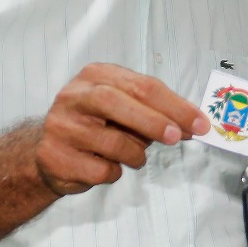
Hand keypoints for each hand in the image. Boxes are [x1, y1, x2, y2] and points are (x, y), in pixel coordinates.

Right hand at [35, 64, 208, 194]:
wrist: (47, 149)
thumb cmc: (96, 124)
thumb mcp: (124, 107)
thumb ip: (155, 112)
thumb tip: (193, 125)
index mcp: (97, 75)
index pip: (142, 85)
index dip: (175, 106)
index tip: (200, 124)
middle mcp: (75, 95)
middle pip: (119, 102)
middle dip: (154, 121)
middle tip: (177, 137)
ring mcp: (62, 126)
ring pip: (113, 142)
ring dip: (135, 154)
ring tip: (133, 155)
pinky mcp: (55, 156)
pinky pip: (100, 169)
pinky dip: (114, 171)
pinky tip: (105, 164)